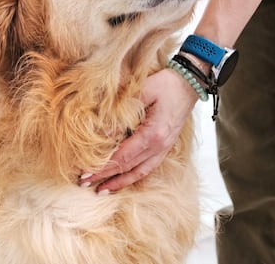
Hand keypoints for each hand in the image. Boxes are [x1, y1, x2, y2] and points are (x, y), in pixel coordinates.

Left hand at [80, 68, 197, 192]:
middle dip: (105, 177)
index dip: (103, 168)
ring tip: (102, 190)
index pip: (122, 157)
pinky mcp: (165, 147)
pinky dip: (133, 176)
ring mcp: (164, 149)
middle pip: (128, 168)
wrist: (189, 83)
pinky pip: (148, 167)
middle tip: (84, 183)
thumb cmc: (166, 85)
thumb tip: (103, 133)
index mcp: (153, 135)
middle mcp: (159, 147)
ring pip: (139, 173)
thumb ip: (123, 113)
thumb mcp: (142, 92)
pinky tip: (123, 179)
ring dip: (120, 182)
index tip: (85, 174)